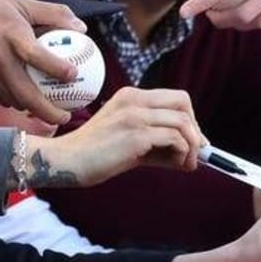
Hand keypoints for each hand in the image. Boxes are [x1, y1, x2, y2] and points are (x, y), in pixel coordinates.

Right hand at [0, 0, 84, 125]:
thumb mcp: (19, 2)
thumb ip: (52, 14)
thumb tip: (82, 28)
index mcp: (12, 35)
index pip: (39, 57)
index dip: (59, 69)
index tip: (74, 75)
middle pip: (26, 95)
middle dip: (49, 112)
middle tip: (66, 116)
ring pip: (12, 100)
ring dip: (31, 108)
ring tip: (48, 108)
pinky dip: (12, 100)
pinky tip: (23, 97)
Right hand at [29, 88, 204, 186]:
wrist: (65, 162)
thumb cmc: (96, 155)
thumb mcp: (132, 143)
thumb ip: (159, 145)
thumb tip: (191, 157)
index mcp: (131, 96)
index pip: (176, 98)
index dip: (190, 119)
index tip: (193, 141)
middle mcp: (134, 99)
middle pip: (184, 103)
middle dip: (195, 129)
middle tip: (195, 151)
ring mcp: (134, 115)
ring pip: (183, 122)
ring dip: (192, 145)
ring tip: (187, 164)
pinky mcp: (136, 134)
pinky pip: (175, 138)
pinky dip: (183, 152)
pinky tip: (178, 165)